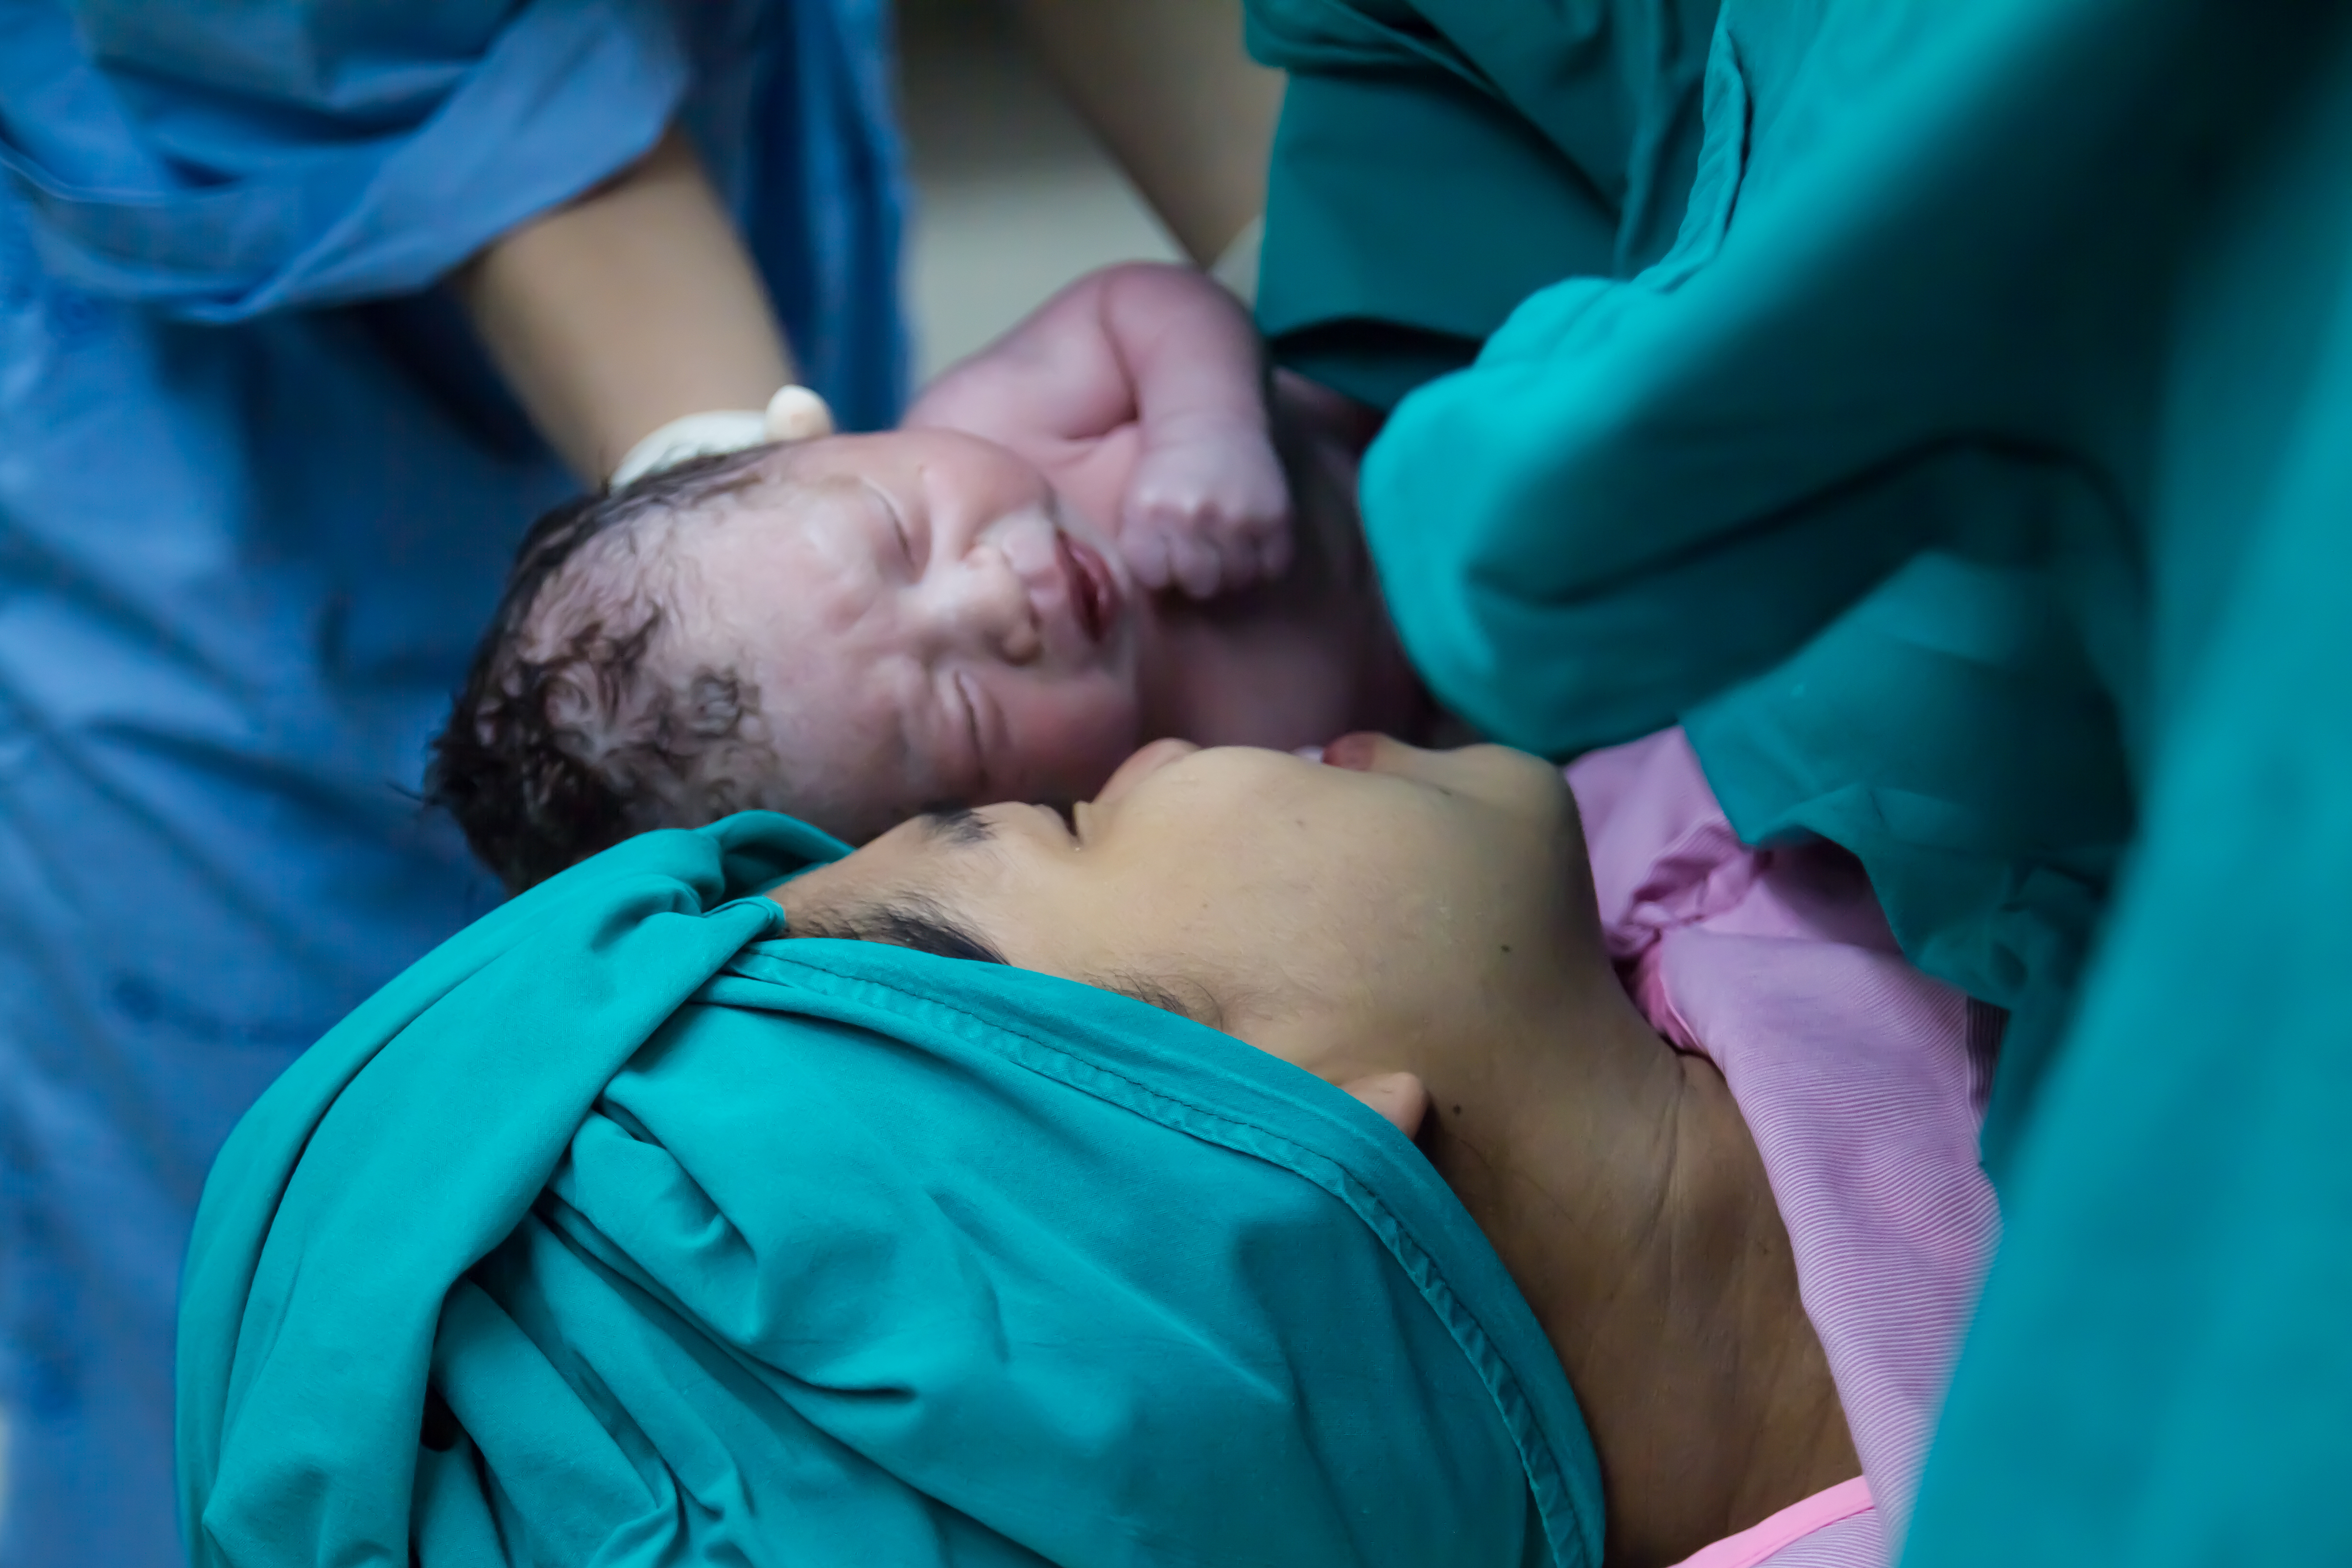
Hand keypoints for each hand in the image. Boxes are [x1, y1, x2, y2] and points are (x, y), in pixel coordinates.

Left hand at [1120, 411, 1293, 597]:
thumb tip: (1167, 598)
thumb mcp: (1137, 502)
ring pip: (1237, 577)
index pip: (1157, 578)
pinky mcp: (1272, 515)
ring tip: (1227, 541)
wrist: (1208, 417)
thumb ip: (1146, 547)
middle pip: (1200, 582)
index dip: (1165, 570)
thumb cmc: (1167, 471)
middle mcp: (1189, 515)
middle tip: (1203, 548)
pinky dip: (1265, 559)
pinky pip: (1272, 565)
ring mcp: (1234, 516)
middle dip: (1201, 571)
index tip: (1168, 551)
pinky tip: (1252, 537)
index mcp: (1148, 513)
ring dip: (1234, 567)